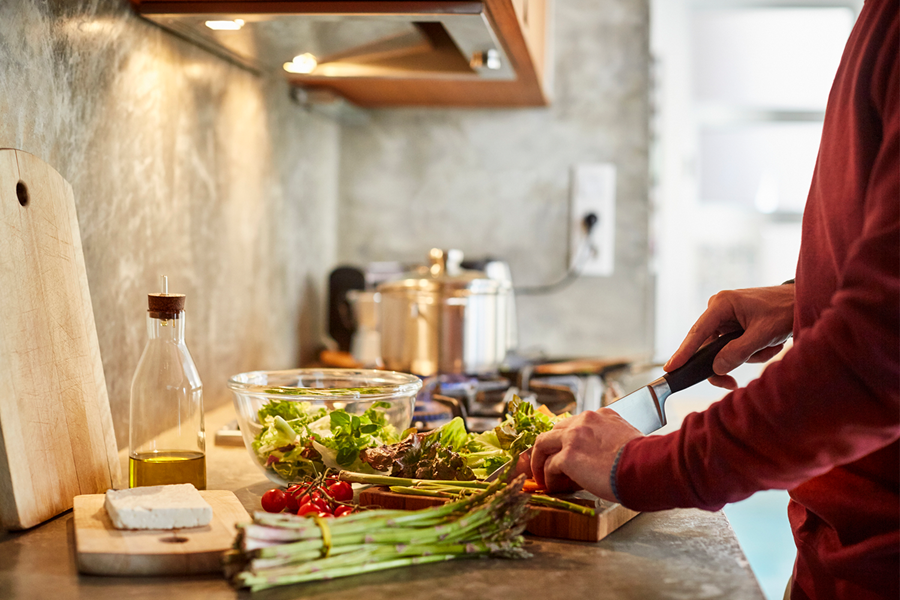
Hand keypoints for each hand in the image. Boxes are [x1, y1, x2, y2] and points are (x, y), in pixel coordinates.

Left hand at [516, 409, 642, 500]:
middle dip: (549, 448)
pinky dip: (548, 478)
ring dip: (540, 461)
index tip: (567, 453)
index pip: (576, 424)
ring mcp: (574, 437)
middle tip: (547, 463)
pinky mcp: (568, 456)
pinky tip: (553, 487)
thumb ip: (613, 440)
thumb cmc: (646, 460)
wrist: (648, 467)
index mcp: (602, 416)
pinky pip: (549, 466)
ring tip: (542, 476)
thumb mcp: (629, 439)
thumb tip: (610, 457)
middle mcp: (585, 421)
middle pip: (555, 430)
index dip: (568, 440)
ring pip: (543, 444)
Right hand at [664, 284, 794, 388]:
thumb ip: (738, 352)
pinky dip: (751, 352)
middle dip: (728, 362)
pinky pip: (733, 347)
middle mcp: (719, 309)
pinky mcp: (733, 325)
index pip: (698, 333)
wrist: (802, 301)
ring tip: (770, 346)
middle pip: (709, 347)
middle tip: (732, 383)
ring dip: (747, 356)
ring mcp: (725, 317)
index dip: (683, 353)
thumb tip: (716, 368)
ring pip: (723, 350)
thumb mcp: (763, 334)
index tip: (670, 368)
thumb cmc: (784, 311)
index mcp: (721, 304)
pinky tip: (767, 344)